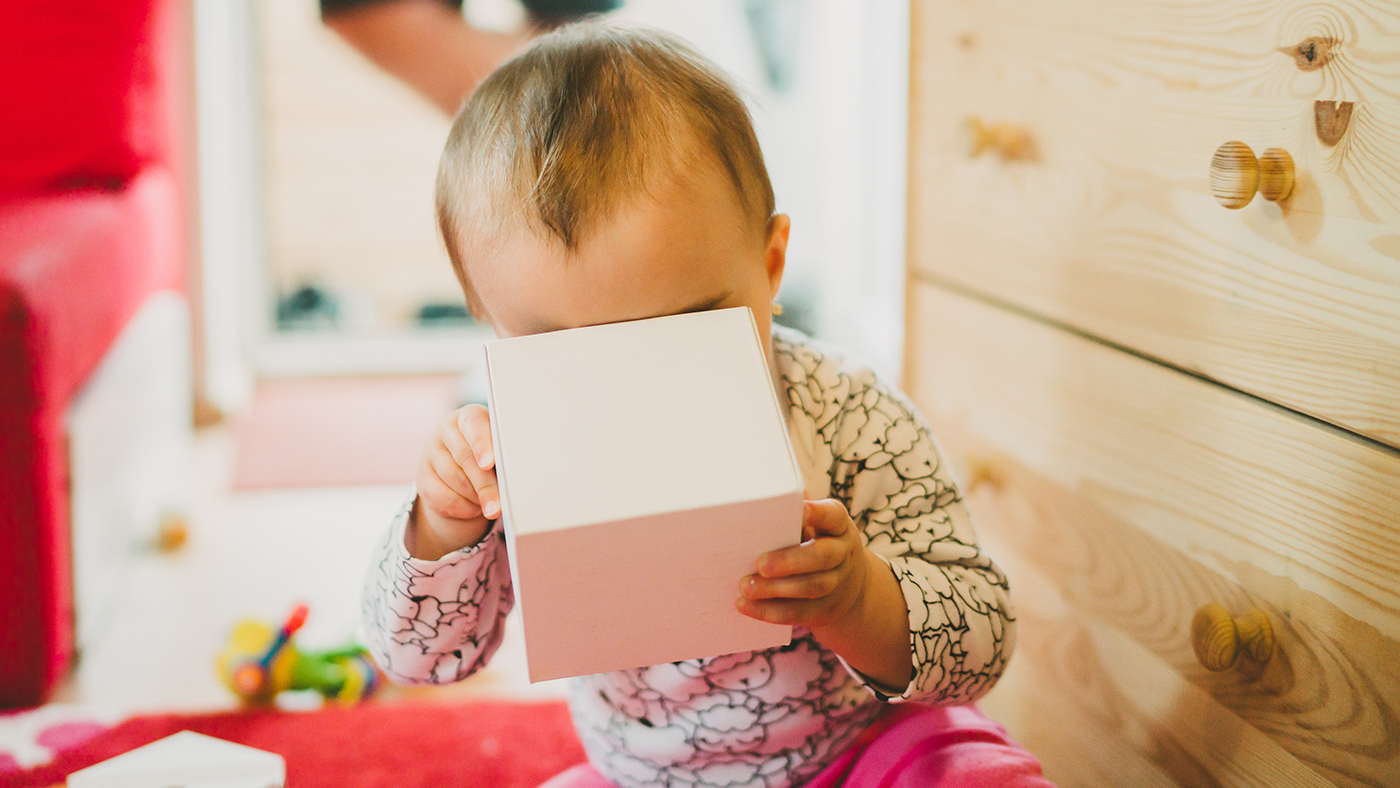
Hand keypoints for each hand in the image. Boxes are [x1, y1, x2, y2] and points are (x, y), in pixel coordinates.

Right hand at [408, 404, 499, 559]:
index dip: (481, 444)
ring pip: (452, 477)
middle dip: (484, 484)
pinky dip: (460, 507)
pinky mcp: (421, 476)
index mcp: (469, 417)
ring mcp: (430, 451)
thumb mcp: (499, 450)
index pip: (473, 424)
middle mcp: (446, 430)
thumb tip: (512, 480)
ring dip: (474, 497)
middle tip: (497, 506)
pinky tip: (474, 508)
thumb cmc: (491, 455)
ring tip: (491, 506)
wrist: (463, 469)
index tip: (489, 463)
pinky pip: (440, 495)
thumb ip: (503, 457)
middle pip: (464, 457)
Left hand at [737, 499, 914, 691]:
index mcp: (839, 526)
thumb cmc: (815, 541)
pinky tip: (746, 606)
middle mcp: (843, 554)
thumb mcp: (815, 524)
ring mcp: (838, 584)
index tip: (799, 510)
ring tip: (746, 587)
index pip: (832, 516)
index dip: (817, 513)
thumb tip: (756, 503)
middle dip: (790, 561)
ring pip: (810, 587)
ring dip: (776, 589)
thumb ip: (792, 512)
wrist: (847, 583)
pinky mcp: (826, 609)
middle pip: (822, 557)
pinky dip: (770, 611)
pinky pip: (799, 613)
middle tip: (760, 564)